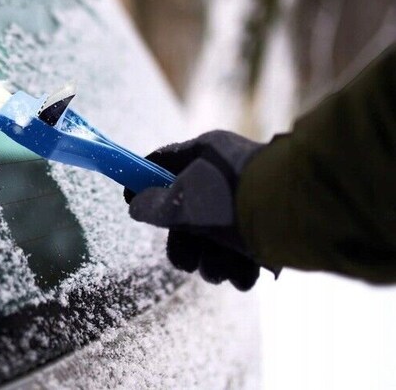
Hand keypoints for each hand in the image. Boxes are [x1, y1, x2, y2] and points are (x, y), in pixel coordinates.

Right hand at [125, 131, 267, 290]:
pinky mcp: (270, 222)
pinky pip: (242, 244)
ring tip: (219, 270)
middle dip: (185, 243)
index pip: (163, 162)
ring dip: (212, 260)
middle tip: (185, 263)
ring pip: (215, 233)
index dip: (143, 181)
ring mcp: (248, 197)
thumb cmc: (232, 202)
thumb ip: (154, 206)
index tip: (130, 199)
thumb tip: (135, 205)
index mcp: (205, 154)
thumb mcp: (184, 204)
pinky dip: (239, 264)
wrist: (300, 216)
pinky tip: (242, 274)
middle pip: (189, 208)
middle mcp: (226, 172)